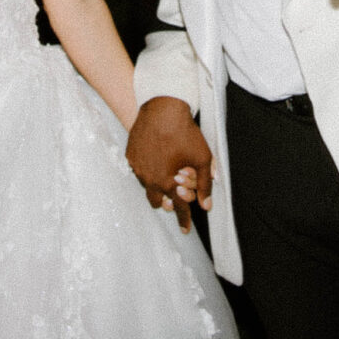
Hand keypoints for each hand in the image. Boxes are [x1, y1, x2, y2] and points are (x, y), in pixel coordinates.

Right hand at [125, 96, 212, 232]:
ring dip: (156, 185)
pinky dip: (147, 169)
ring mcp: (138, 167)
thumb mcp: (202, 158)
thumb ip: (204, 185)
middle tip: (175, 195)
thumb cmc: (184, 133)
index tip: (185, 229)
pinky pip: (138, 170)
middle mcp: (149, 178)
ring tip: (166, 175)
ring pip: (147, 186)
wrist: (163, 108)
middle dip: (167, 201)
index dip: (183, 219)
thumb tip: (206, 205)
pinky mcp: (131, 155)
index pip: (177, 207)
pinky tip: (155, 159)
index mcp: (167, 182)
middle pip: (157, 201)